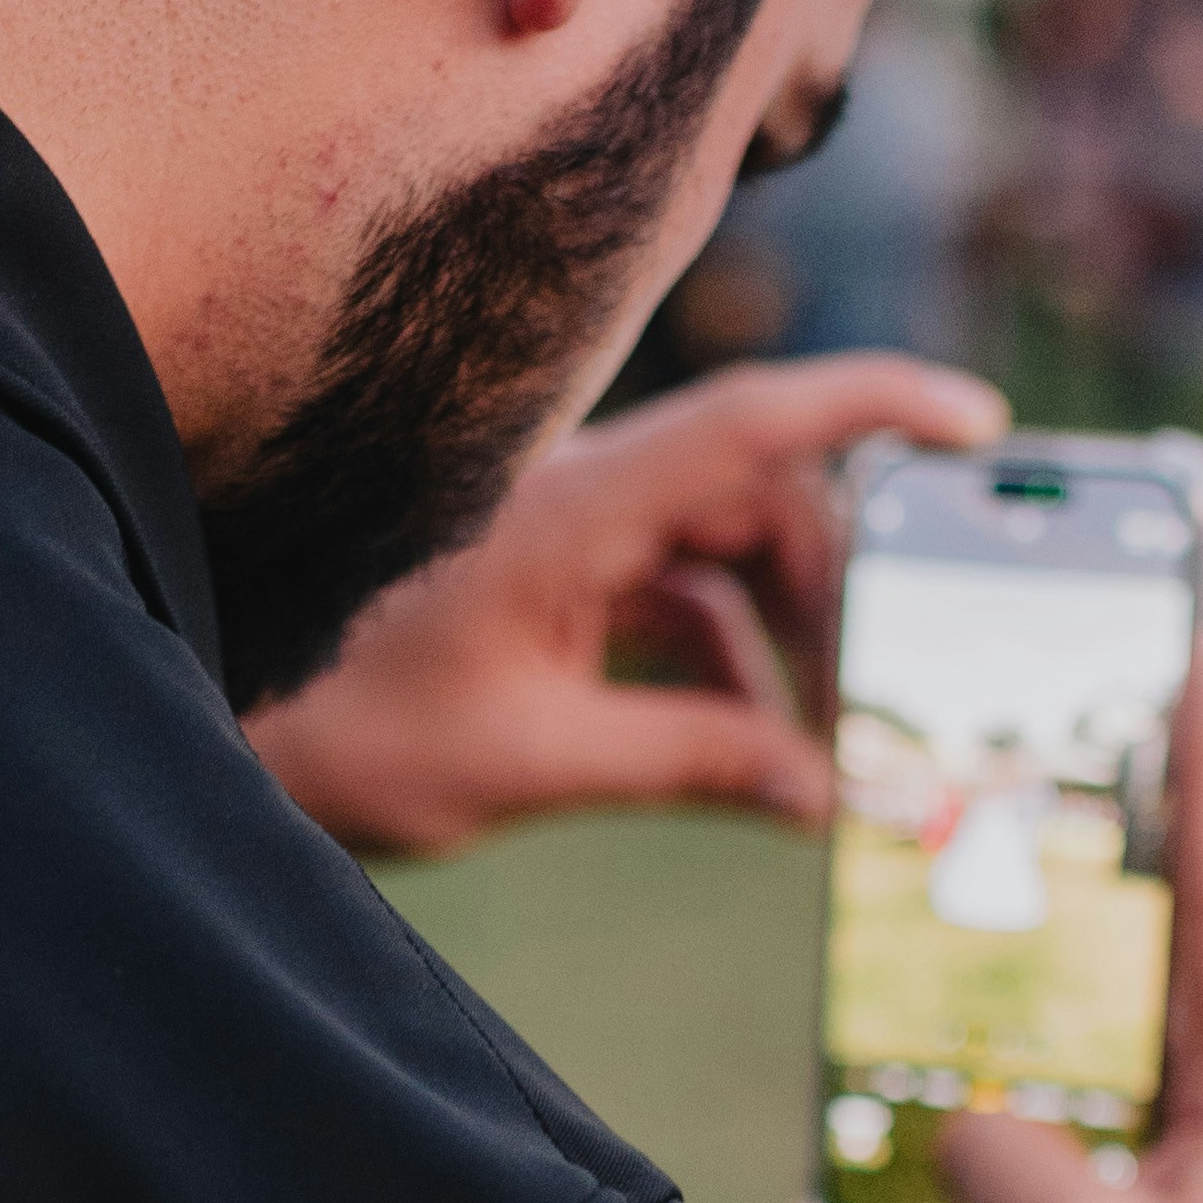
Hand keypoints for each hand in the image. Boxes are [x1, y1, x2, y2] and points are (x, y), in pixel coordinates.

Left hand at [244, 353, 1004, 863]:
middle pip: (761, 500)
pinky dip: (723, 668)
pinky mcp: (553, 578)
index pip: (753, 424)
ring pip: (724, 553)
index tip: (976, 425)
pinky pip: (674, 598)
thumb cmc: (347, 731)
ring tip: (813, 758)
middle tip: (883, 705)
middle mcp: (579, 494)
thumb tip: (818, 795)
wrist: (226, 727)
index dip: (876, 408)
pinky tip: (746, 758)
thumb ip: (687, 765)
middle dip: (837, 596)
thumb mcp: (536, 763)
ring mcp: (566, 532)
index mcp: (574, 507)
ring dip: (782, 645)